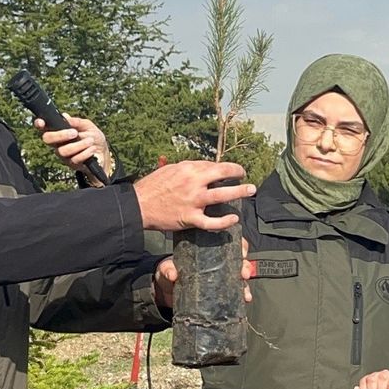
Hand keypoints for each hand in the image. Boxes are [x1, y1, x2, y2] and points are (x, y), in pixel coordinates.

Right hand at [35, 113, 111, 185]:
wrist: (103, 153)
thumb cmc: (93, 138)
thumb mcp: (87, 126)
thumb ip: (76, 121)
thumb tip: (65, 116)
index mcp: (60, 133)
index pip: (44, 128)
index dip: (39, 125)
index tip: (41, 122)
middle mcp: (58, 144)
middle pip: (48, 139)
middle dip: (60, 135)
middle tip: (74, 133)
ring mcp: (64, 155)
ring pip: (62, 151)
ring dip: (79, 145)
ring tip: (90, 140)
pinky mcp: (72, 164)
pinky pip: (75, 159)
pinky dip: (85, 152)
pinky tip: (92, 149)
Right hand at [133, 160, 255, 230]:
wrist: (138, 205)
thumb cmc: (152, 187)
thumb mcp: (169, 170)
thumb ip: (188, 169)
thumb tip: (204, 168)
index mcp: (188, 169)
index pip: (213, 165)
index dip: (226, 168)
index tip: (233, 171)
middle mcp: (193, 183)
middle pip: (222, 175)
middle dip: (238, 174)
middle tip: (247, 178)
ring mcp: (193, 201)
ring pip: (222, 195)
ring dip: (239, 192)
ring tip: (249, 191)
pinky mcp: (190, 218)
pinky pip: (211, 222)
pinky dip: (224, 222)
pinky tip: (233, 219)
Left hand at [153, 238, 252, 307]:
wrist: (166, 290)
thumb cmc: (170, 272)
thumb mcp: (167, 268)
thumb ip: (168, 269)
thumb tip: (173, 274)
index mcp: (208, 251)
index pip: (229, 244)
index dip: (240, 246)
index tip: (242, 252)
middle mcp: (217, 263)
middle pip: (238, 261)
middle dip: (245, 267)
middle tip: (243, 273)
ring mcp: (219, 278)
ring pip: (238, 278)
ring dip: (245, 285)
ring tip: (245, 292)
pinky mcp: (218, 292)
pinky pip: (233, 293)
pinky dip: (240, 296)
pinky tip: (244, 299)